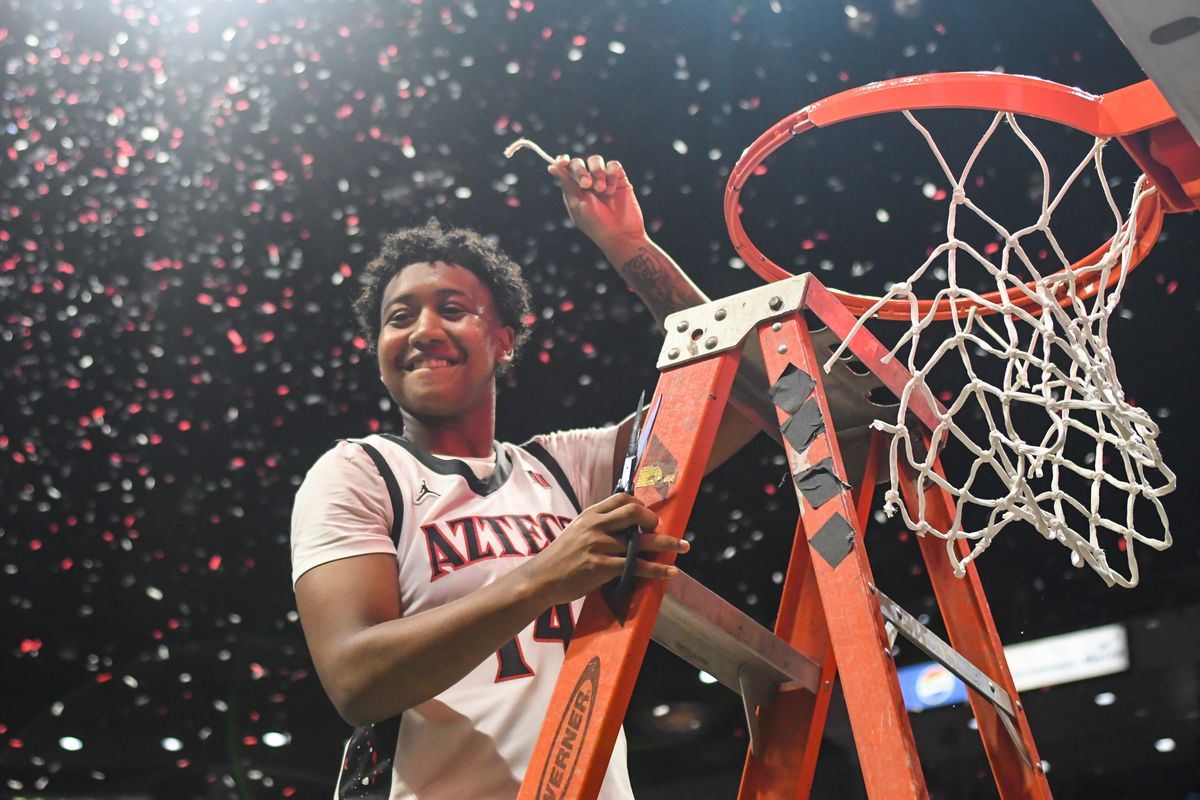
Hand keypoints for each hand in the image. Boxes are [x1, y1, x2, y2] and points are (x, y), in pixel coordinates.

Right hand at [521, 493, 686, 606]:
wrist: (541, 579)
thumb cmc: (560, 557)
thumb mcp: (576, 531)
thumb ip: (597, 525)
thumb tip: (623, 526)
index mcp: (590, 515)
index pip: (621, 498)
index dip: (640, 504)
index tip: (648, 515)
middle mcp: (596, 526)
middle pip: (634, 513)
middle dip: (653, 520)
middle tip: (662, 528)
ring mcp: (600, 546)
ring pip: (640, 542)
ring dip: (666, 544)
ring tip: (684, 546)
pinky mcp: (602, 568)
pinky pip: (636, 566)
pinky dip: (657, 569)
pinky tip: (670, 572)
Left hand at [548, 155, 646, 252]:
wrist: (620, 234)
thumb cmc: (595, 224)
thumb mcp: (576, 204)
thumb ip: (566, 183)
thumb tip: (551, 166)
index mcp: (574, 189)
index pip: (566, 168)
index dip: (563, 161)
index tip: (563, 161)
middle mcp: (588, 182)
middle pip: (579, 162)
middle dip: (580, 170)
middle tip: (586, 184)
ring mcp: (603, 179)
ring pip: (596, 160)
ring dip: (597, 172)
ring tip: (601, 189)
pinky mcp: (619, 179)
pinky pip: (614, 165)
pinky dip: (611, 175)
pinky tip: (611, 190)